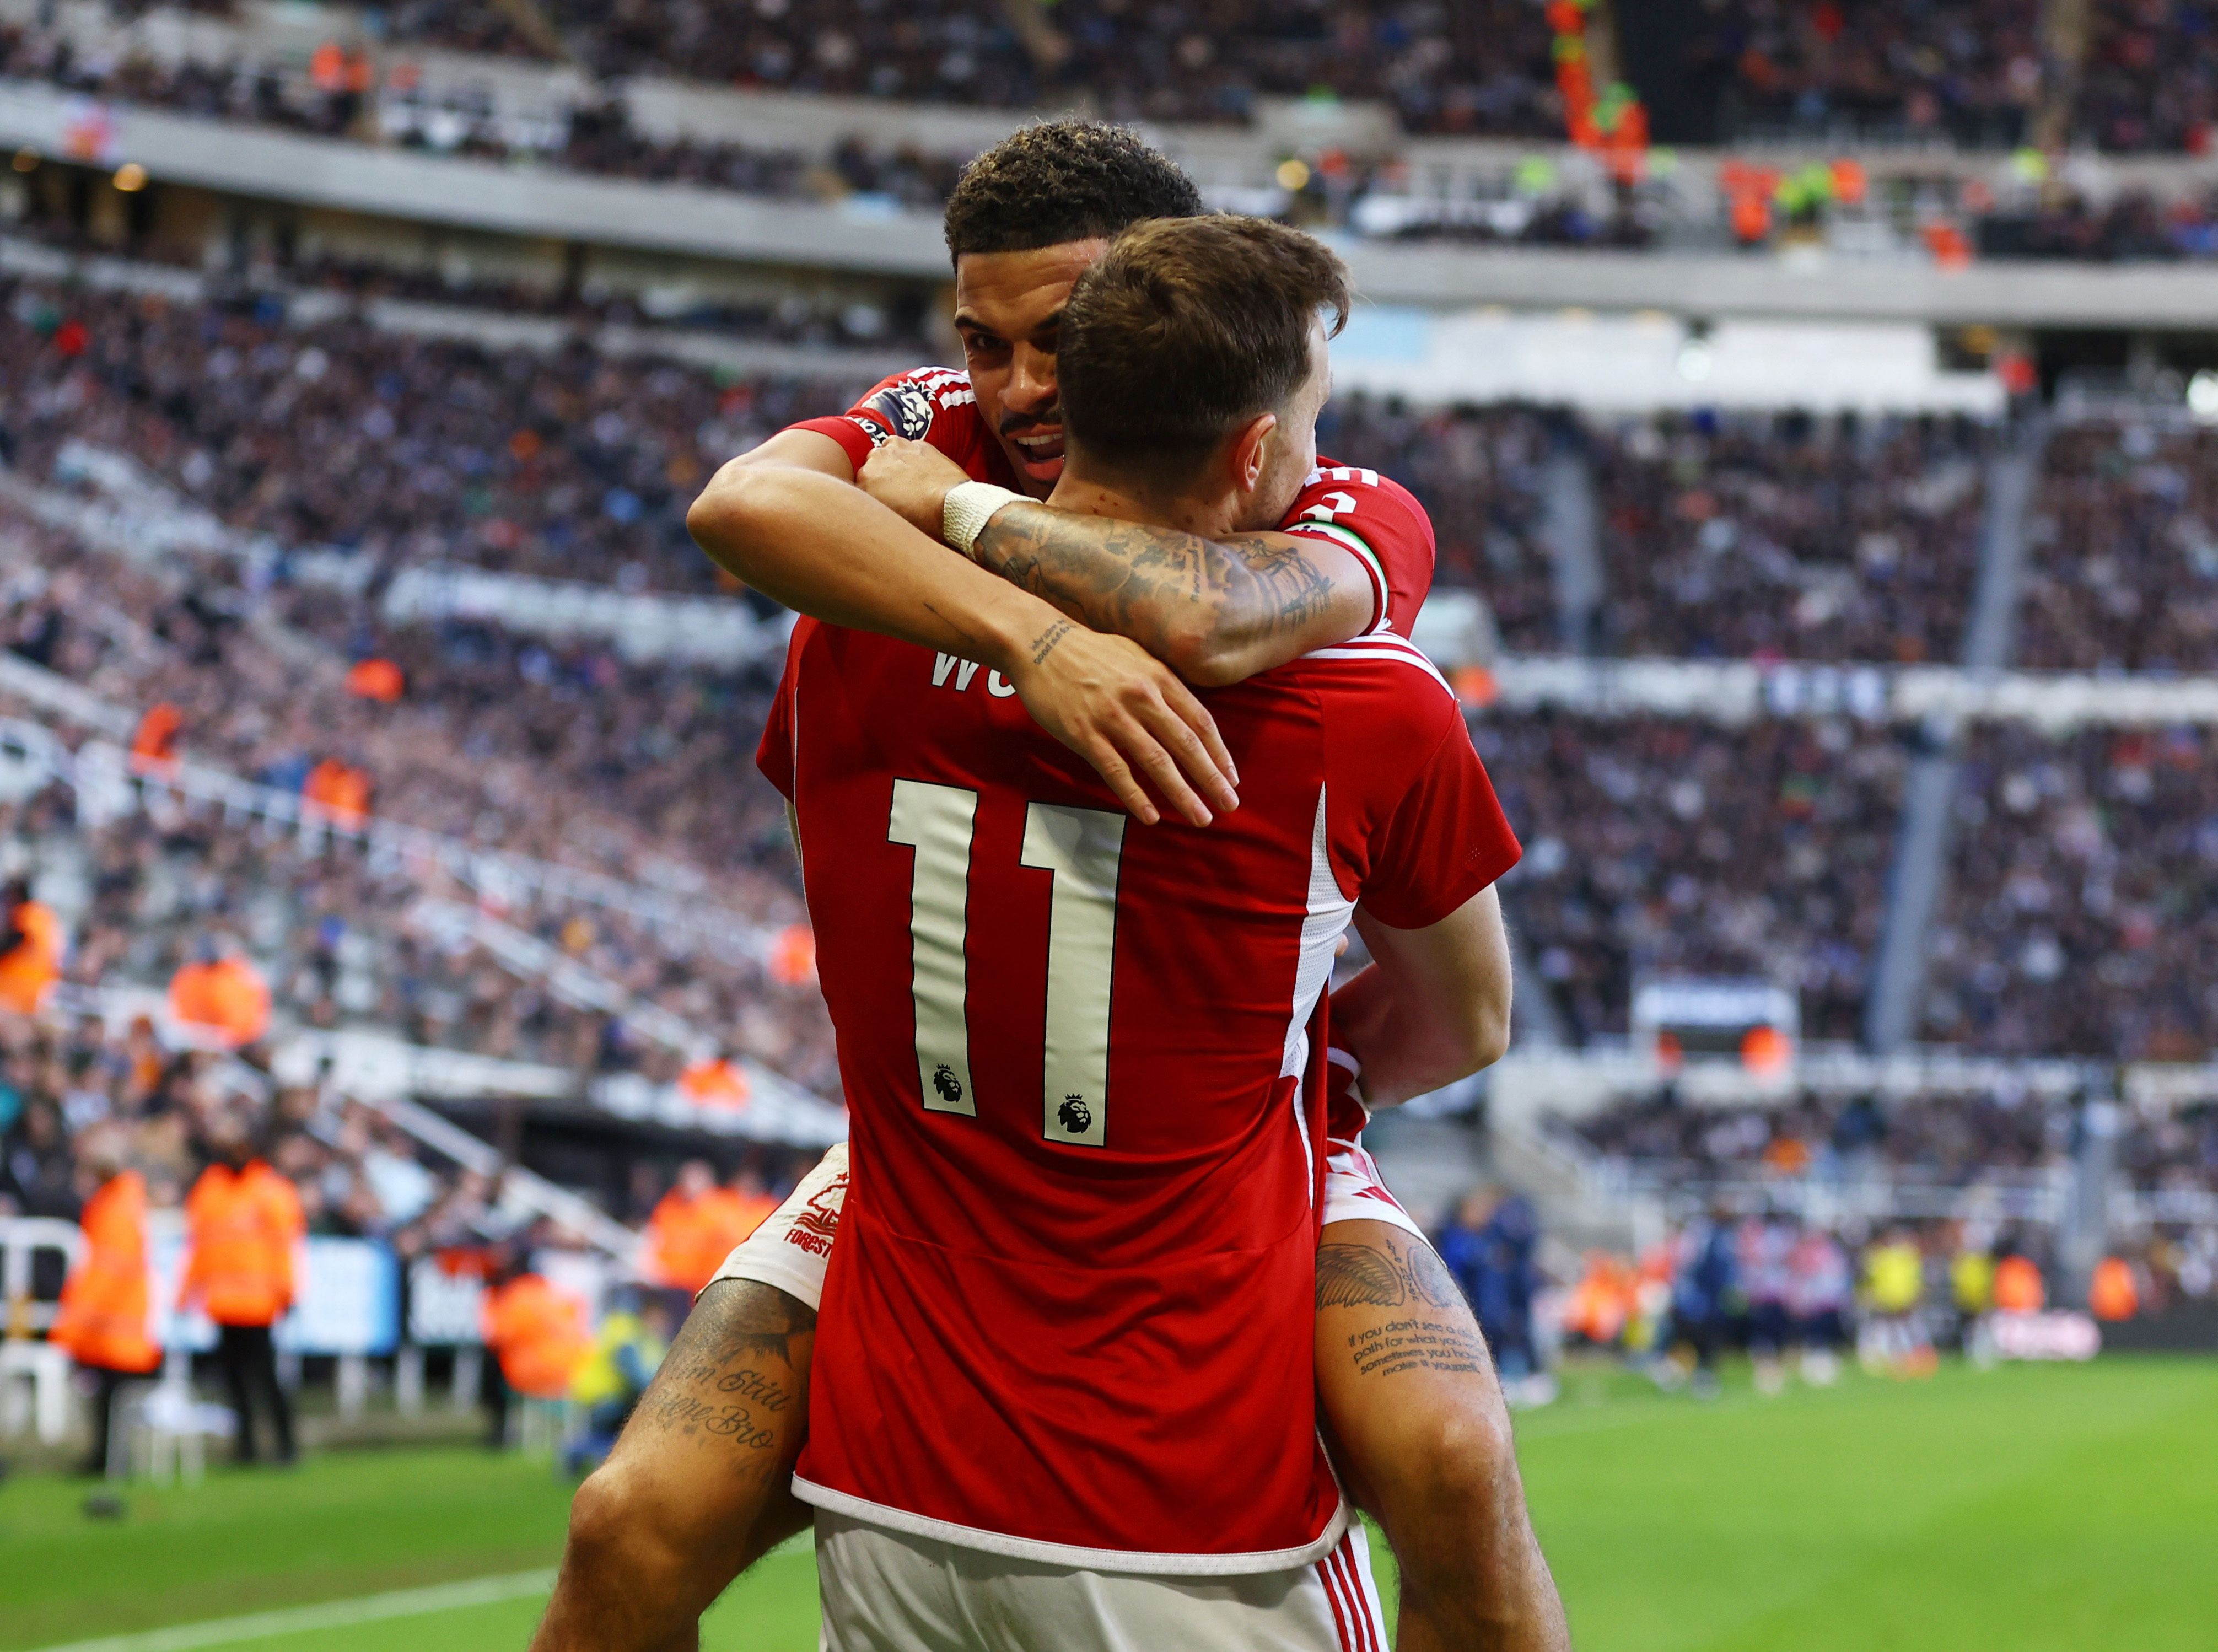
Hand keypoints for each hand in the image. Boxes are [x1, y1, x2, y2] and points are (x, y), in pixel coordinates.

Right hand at [857, 438, 974, 542]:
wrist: (953, 506)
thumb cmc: (922, 521)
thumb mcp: (887, 520)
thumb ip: (874, 506)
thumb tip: (875, 504)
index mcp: (863, 478)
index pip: (859, 483)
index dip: (871, 493)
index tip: (882, 500)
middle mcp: (876, 458)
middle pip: (872, 465)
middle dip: (881, 475)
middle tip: (897, 492)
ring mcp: (899, 448)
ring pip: (890, 452)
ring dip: (895, 462)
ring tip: (910, 481)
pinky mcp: (920, 444)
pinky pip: (911, 449)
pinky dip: (914, 458)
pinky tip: (924, 473)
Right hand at [1006, 618, 1239, 827]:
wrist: (1039, 642)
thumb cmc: (1090, 652)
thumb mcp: (1137, 656)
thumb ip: (1163, 684)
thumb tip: (1187, 713)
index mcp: (1158, 677)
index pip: (1200, 720)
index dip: (1219, 752)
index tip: (1232, 777)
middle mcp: (1142, 697)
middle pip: (1186, 744)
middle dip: (1211, 779)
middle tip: (1229, 805)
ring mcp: (1113, 716)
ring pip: (1157, 761)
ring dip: (1182, 793)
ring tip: (1201, 817)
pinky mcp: (1084, 733)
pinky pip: (1116, 771)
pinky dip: (1136, 796)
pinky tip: (1151, 817)